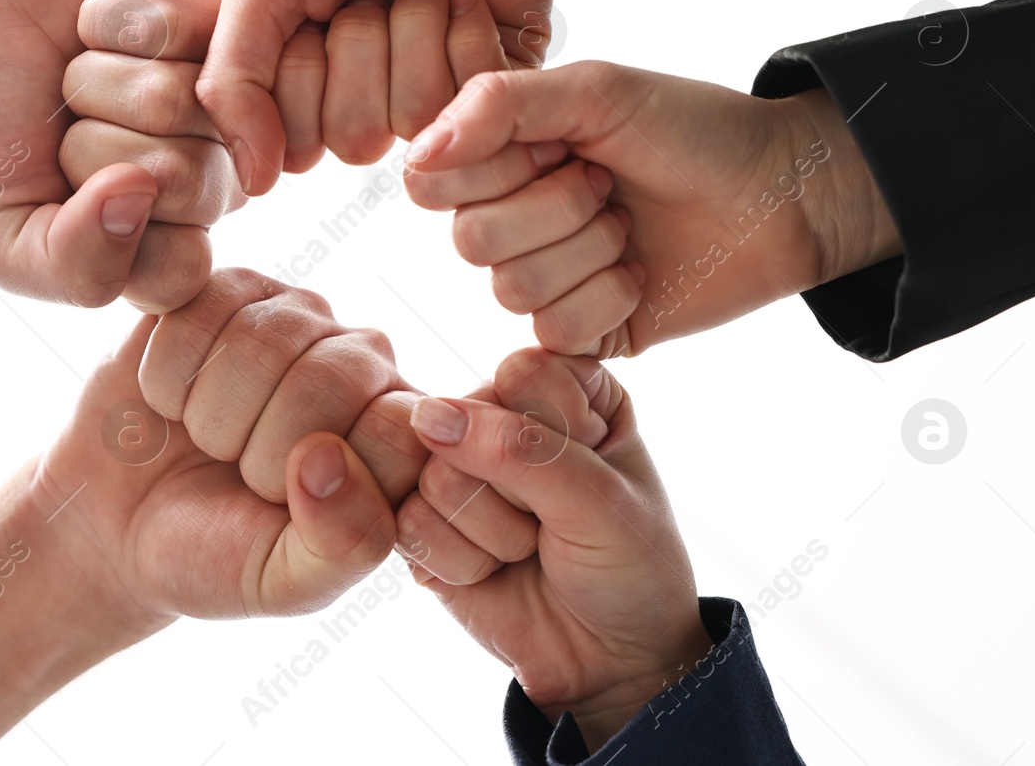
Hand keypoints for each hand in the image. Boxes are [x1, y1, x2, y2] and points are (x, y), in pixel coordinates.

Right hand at [0, 0, 224, 310]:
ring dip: (105, 75)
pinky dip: (115, 14)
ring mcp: (233, 90)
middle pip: (186, 176)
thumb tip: (142, 191)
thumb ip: (77, 267)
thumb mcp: (0, 243)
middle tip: (71, 122)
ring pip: (186, 97)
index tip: (65, 196)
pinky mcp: (223, 4)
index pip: (183, 266)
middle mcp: (220, 170)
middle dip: (97, 142)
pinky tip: (98, 22)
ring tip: (82, 67)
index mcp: (180, 239)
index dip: (109, 230)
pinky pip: (188, 19)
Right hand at [28, 267, 428, 621]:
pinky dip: (167, 373)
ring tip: (205, 438)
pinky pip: (203, 308)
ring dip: (210, 413)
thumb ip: (341, 544)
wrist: (114, 522)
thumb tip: (329, 456)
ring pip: (264, 340)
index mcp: (401, 439)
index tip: (287, 512)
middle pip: (332, 378)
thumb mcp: (285, 582)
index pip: (401, 432)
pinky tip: (171, 399)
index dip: (330, 483)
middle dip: (260, 448)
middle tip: (236, 474)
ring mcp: (299, 317)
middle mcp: (364, 365)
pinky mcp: (230, 286)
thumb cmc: (215, 556)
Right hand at [276, 0, 526, 169]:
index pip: (292, 143)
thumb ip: (233, 84)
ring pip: (418, 124)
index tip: (311, 4)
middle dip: (358, 49)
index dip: (300, 75)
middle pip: (354, 140)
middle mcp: (370, 90)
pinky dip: (468, 41)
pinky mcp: (505, 73)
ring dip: (414, 37)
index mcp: (306, 74)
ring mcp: (439, 84)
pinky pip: (483, 111)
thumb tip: (253, 183)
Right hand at [397, 348, 712, 748]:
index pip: (522, 371)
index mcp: (563, 389)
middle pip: (462, 424)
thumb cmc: (629, 569)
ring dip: (491, 534)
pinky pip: (405, 524)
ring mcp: (453, 469)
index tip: (596, 474)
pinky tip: (493, 572)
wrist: (611, 662)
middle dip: (516, 495)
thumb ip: (521, 451)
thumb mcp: (601, 502)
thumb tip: (428, 417)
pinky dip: (460, 563)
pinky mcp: (419, 521)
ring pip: (431, 478)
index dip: (556, 431)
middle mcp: (501, 417)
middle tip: (554, 525)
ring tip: (527, 550)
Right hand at [404, 61, 901, 355]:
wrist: (784, 192)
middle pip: (470, 241)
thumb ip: (498, 104)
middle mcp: (509, 221)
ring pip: (513, 291)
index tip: (558, 141)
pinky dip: (610, 296)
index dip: (491, 167)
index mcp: (498, 158)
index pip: (430, 182)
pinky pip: (557, 332)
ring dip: (589, 250)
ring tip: (630, 222)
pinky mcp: (583, 334)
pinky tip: (642, 271)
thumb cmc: (692, 129)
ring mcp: (544, 281)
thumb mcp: (595, 90)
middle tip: (607, 182)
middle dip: (554, 207)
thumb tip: (415, 151)